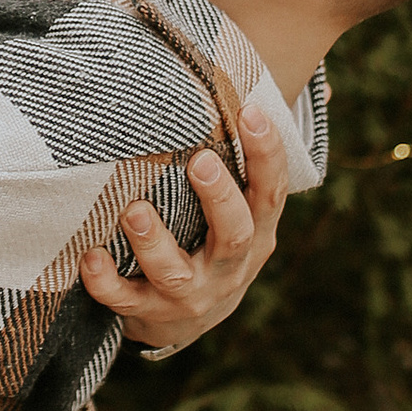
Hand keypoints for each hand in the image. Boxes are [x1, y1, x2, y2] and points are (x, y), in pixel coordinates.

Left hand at [82, 104, 290, 353]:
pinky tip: (89, 258)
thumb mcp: (246, 207)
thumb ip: (259, 153)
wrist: (188, 320)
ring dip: (154, 243)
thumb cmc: (215, 241)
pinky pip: (128, 302)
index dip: (266, 154)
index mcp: (257, 232)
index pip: (272, 191)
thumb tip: (322, 90)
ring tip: (132, 210)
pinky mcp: (152, 314)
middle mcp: (230, 266)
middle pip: (235, 235)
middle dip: (219, 200)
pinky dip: (107, 284)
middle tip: (200, 162)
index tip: (250, 111)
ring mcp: (192, 294)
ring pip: (176, 274)